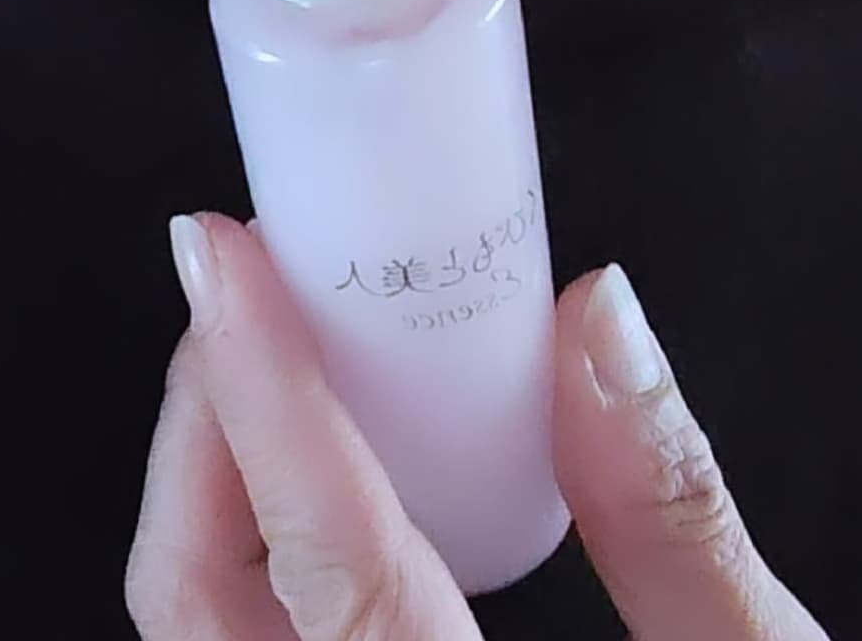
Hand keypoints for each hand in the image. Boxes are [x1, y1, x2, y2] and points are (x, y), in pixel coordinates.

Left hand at [127, 213, 826, 640]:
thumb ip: (671, 515)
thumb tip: (593, 321)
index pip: (334, 566)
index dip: (268, 389)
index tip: (224, 258)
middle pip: (197, 602)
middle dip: (203, 423)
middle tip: (242, 300)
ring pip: (190, 633)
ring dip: (205, 481)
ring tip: (264, 368)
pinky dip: (235, 556)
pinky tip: (300, 492)